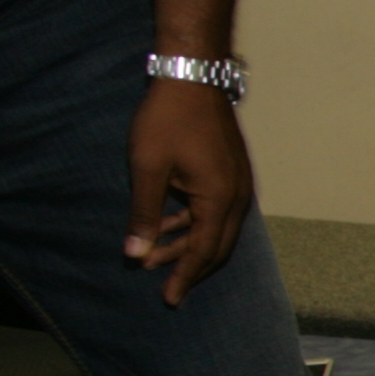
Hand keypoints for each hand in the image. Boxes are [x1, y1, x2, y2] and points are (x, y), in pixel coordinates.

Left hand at [123, 75, 254, 305]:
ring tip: (156, 255)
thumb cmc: (167, 119)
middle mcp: (238, 197)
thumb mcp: (147, 168)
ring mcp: (239, 184)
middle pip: (218, 247)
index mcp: (219, 199)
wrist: (194, 76)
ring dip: (190, 245)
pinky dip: (197, 224)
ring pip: (219, 229)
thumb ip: (144, 214)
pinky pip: (219, 211)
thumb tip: (135, 254)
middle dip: (190, 268)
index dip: (185, 277)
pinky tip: (172, 225)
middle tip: (164, 286)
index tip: (169, 299)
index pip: (204, 252)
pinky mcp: (233, 173)